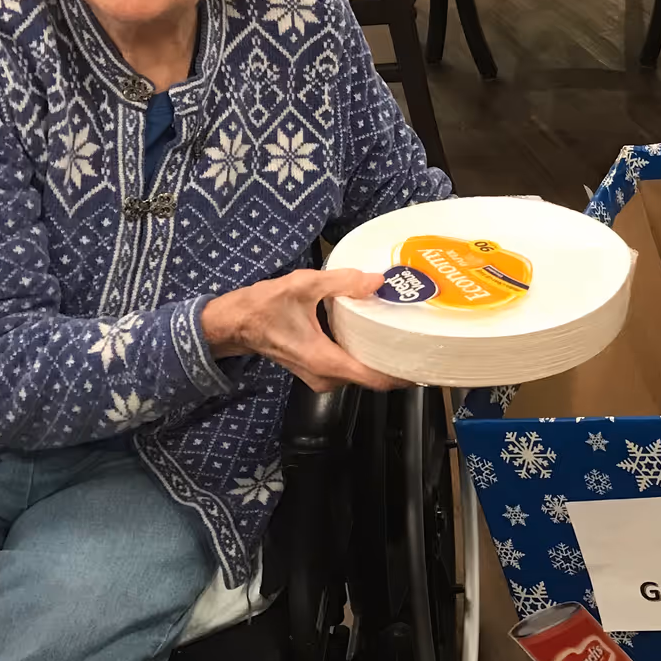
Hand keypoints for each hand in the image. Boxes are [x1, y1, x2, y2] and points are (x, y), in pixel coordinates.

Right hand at [200, 269, 412, 392]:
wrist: (235, 324)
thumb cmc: (263, 308)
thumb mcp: (302, 286)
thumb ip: (341, 283)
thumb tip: (375, 280)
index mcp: (326, 362)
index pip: (374, 379)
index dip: (403, 375)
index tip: (425, 364)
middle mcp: (326, 377)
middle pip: (372, 378)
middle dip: (397, 363)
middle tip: (422, 342)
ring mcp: (321, 377)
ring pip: (361, 374)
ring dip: (381, 360)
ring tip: (405, 339)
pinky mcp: (317, 370)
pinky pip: (349, 368)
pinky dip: (365, 356)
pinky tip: (377, 338)